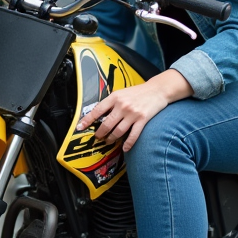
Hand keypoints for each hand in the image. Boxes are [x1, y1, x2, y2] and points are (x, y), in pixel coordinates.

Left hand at [76, 70, 192, 151]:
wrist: (157, 90)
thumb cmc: (138, 92)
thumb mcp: (121, 93)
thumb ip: (111, 103)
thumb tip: (98, 115)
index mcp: (115, 97)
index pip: (97, 110)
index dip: (87, 120)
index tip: (80, 127)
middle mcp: (123, 105)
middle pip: (107, 124)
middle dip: (100, 133)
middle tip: (98, 137)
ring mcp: (133, 113)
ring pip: (118, 131)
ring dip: (111, 139)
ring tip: (109, 141)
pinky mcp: (143, 120)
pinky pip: (133, 135)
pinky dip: (128, 143)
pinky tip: (125, 148)